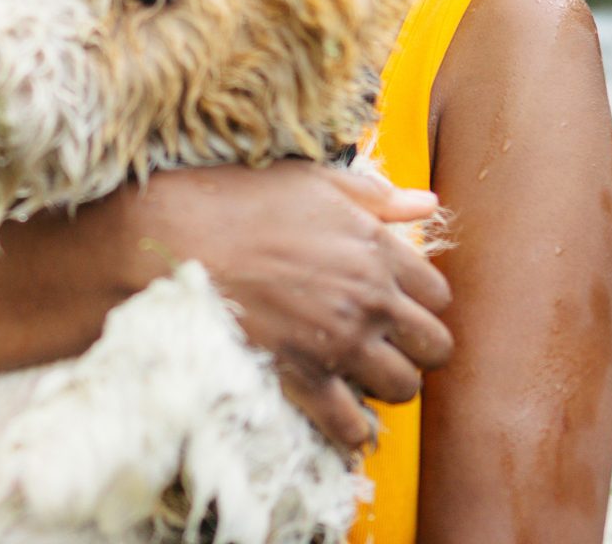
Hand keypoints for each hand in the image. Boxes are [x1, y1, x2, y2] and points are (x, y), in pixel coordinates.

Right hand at [102, 162, 454, 451]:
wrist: (173, 237)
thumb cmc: (238, 201)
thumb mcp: (312, 181)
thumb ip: (374, 196)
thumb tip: (425, 203)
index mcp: (374, 249)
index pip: (438, 294)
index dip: (421, 303)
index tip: (397, 305)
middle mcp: (368, 298)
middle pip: (434, 347)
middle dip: (416, 349)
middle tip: (386, 345)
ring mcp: (337, 341)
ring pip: (403, 388)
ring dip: (387, 386)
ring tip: (361, 376)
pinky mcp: (301, 376)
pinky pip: (350, 424)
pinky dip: (350, 429)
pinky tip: (339, 416)